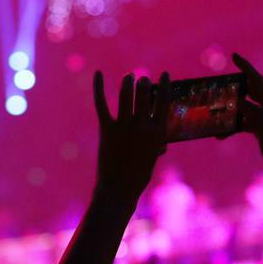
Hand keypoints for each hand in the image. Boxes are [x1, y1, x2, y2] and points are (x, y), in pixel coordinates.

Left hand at [93, 71, 171, 205]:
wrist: (118, 189)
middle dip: (144, 84)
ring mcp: (124, 127)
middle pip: (145, 95)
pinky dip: (99, 87)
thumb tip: (162, 140)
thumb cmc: (139, 175)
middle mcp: (142, 126)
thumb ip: (157, 143)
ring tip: (128, 78)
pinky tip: (97, 74)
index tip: (165, 74)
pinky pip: (101, 103)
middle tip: (142, 79)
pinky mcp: (106, 129)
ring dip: (128, 83)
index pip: (164, 101)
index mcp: (158, 132)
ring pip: (126, 95)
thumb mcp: (153, 157)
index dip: (165, 85)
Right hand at [233, 53, 262, 187]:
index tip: (234, 56)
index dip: (246, 68)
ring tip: (216, 110)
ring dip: (232, 110)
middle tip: (220, 83)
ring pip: (247, 109)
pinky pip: (246, 123)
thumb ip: (253, 114)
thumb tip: (238, 101)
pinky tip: (221, 134)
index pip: (259, 82)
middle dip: (236, 86)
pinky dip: (235, 126)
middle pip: (252, 92)